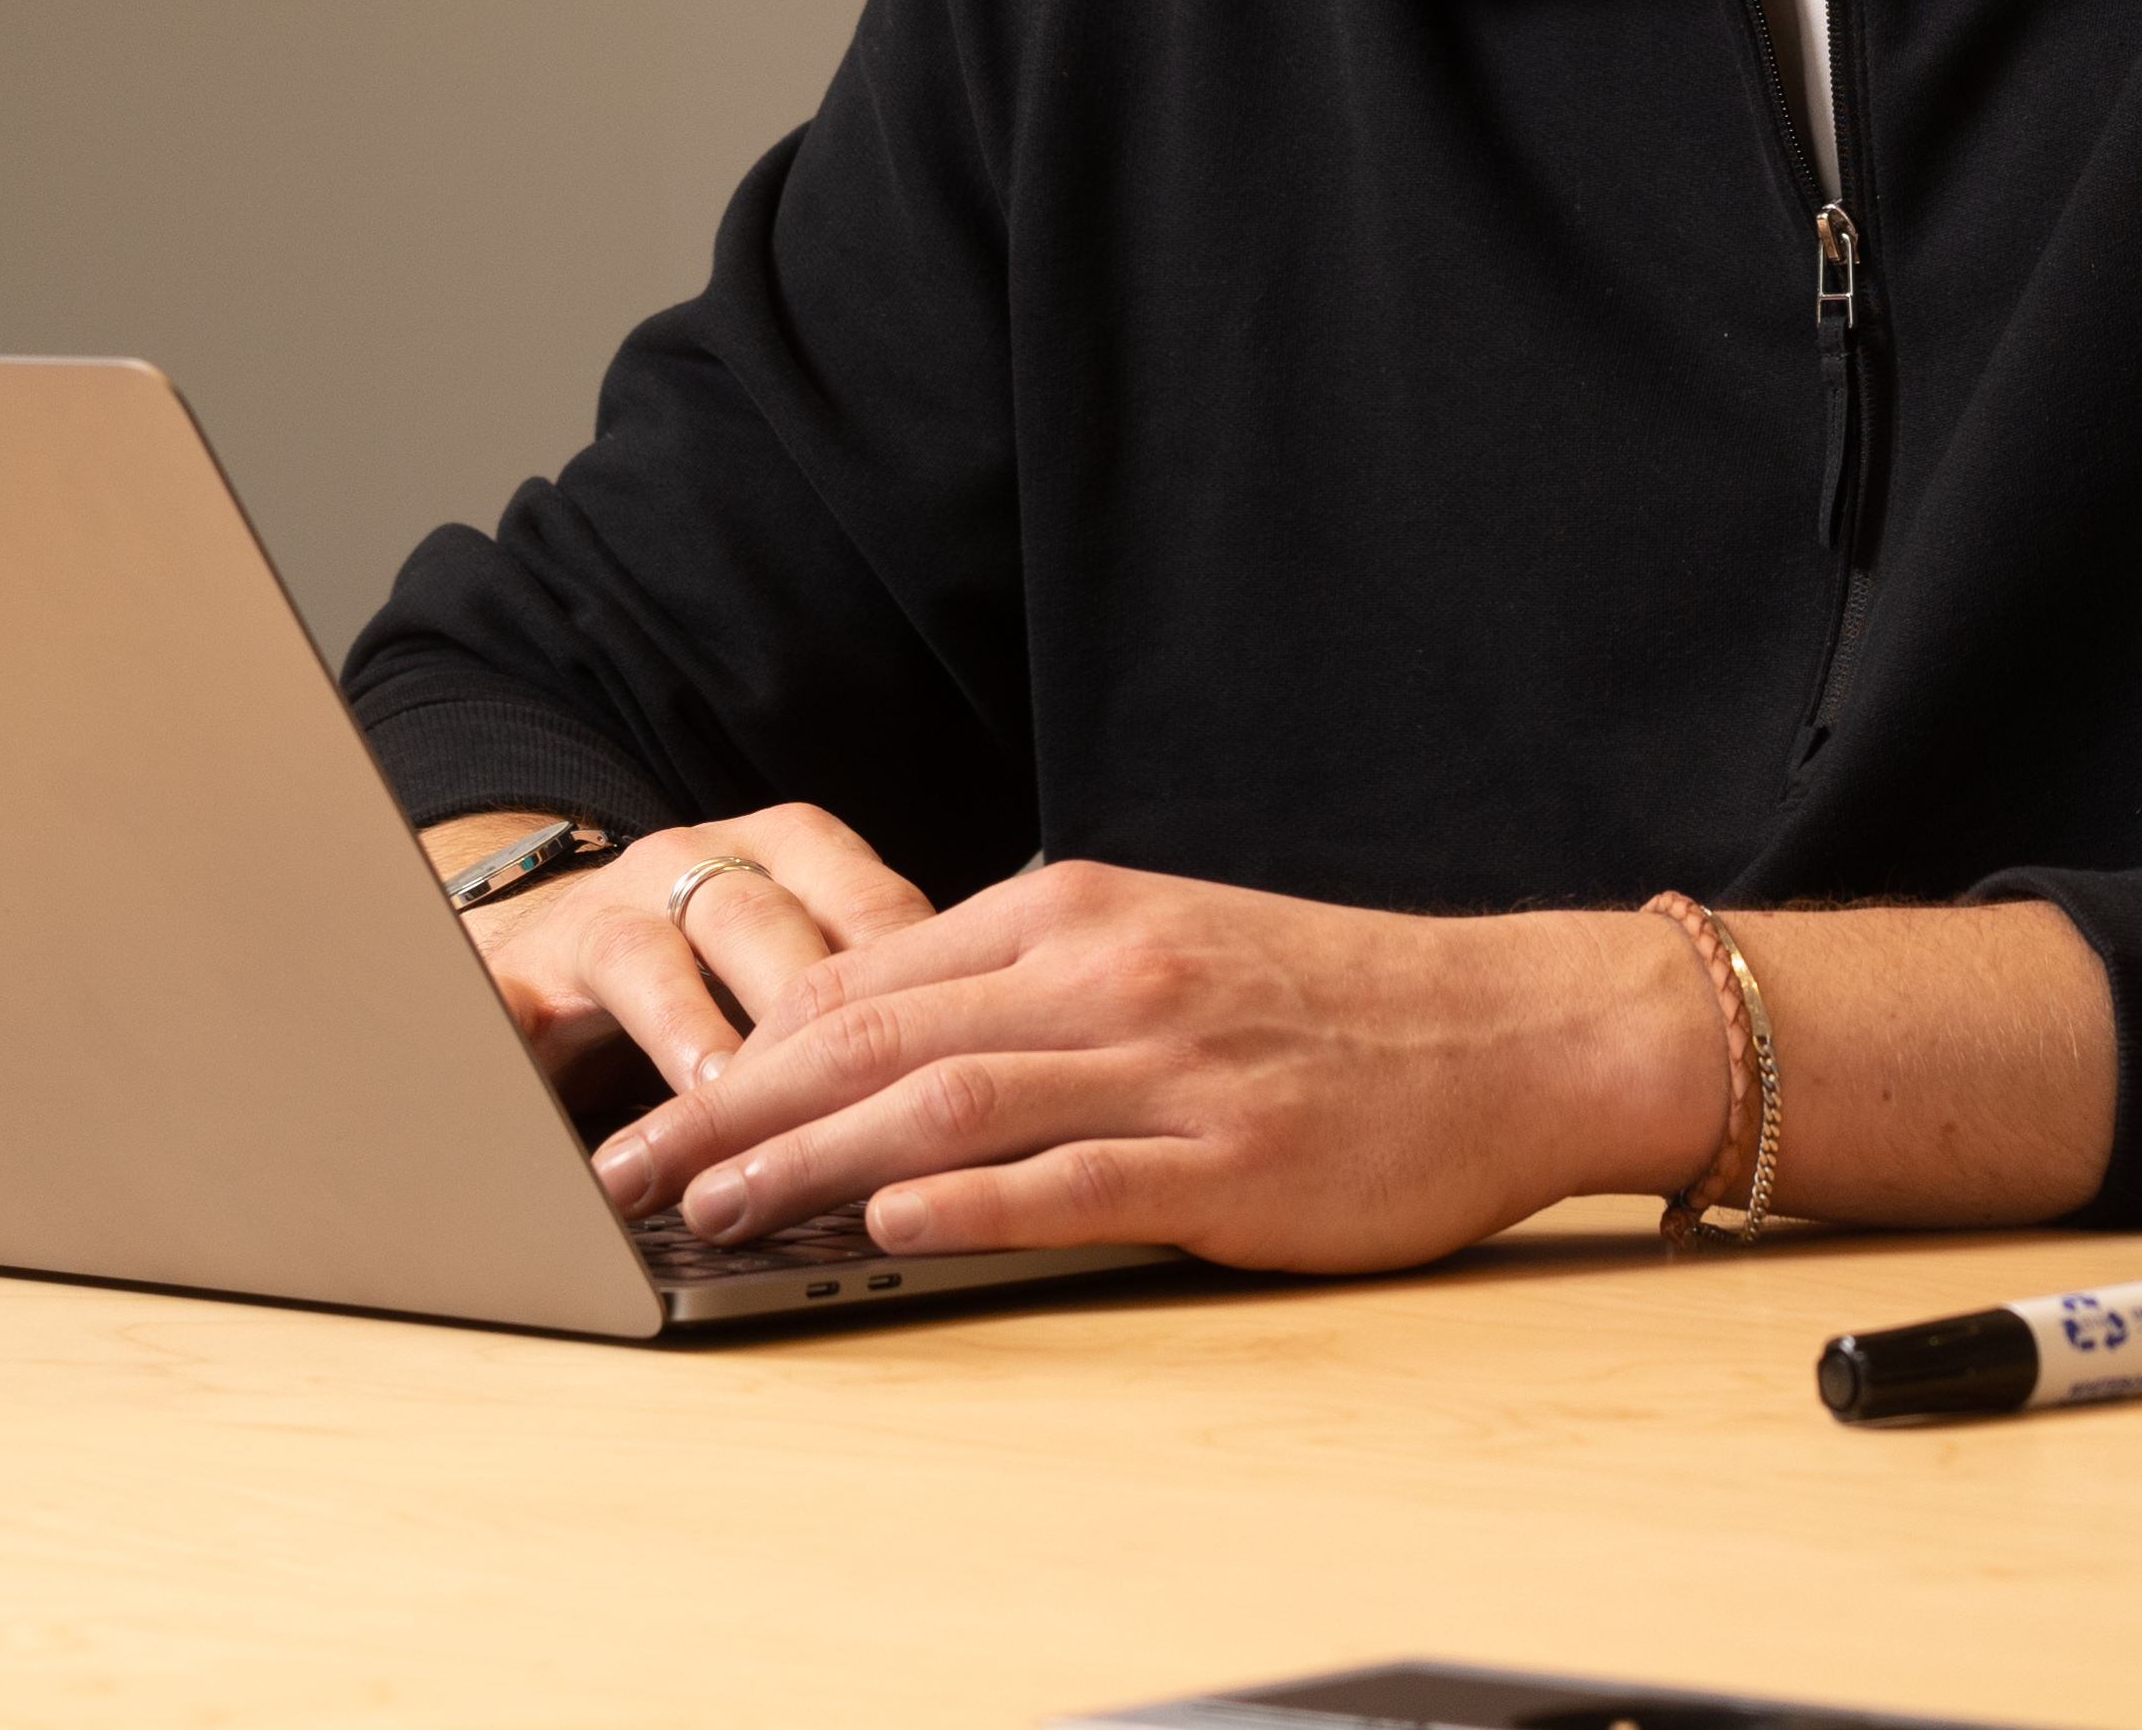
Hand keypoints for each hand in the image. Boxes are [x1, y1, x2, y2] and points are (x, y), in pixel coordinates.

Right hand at [447, 801, 935, 1109]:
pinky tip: (573, 1108)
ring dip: (688, 1034)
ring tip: (725, 1105)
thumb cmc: (720, 974)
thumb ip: (892, 1002)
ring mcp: (605, 909)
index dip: (914, 989)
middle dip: (805, 1016)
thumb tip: (1004, 1075)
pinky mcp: (518, 969)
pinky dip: (526, 1047)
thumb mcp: (813, 968)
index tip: (957, 1063)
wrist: (557, 957)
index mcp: (796, 853)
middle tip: (849, 1098)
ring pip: (650, 956)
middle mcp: (699, 862)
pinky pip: (511, 1003)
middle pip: (765, 925)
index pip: (871, 907)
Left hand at [579, 862, 1727, 1274]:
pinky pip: (1073, 1180)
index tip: (658, 1093)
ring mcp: (1169, 1066)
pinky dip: (966, 1204)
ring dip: (808, 1159)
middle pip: (877, 1035)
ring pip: (947, 1106)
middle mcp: (1111, 973)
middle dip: (732, 1105)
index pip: (873, 972)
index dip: (746, 1039)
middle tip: (626, 1166)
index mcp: (1086, 910)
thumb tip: (887, 1031)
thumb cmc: (1338, 1001)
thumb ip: (1037, 981)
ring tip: (710, 1209)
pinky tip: (884, 1231)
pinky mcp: (1227, 1157)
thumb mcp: (1173, 946)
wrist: (1515, 1029)